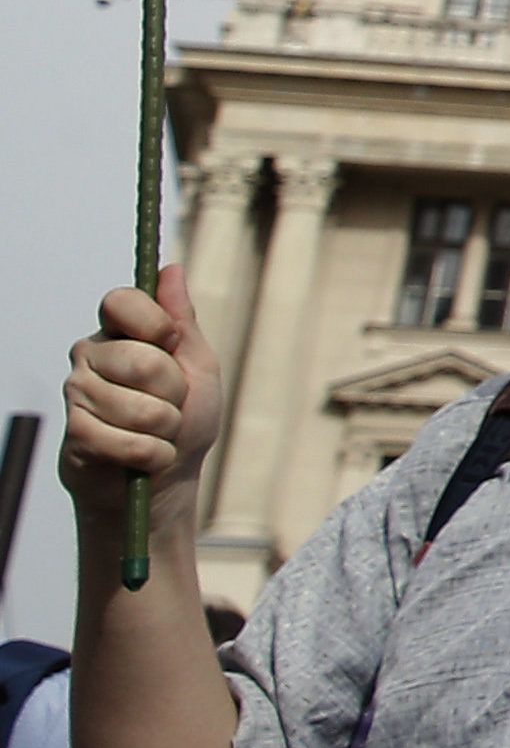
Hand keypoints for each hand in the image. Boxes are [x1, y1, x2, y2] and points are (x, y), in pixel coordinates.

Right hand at [61, 268, 219, 510]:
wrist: (167, 477)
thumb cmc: (187, 416)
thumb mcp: (197, 364)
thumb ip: (182, 320)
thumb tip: (171, 270)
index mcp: (119, 331)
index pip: (121, 301)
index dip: (155, 323)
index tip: (171, 343)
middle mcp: (90, 356)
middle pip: (143, 360)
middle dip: (175, 392)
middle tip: (172, 404)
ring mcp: (77, 395)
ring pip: (140, 408)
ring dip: (166, 429)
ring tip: (159, 433)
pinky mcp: (74, 435)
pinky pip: (127, 441)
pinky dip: (153, 454)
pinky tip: (146, 456)